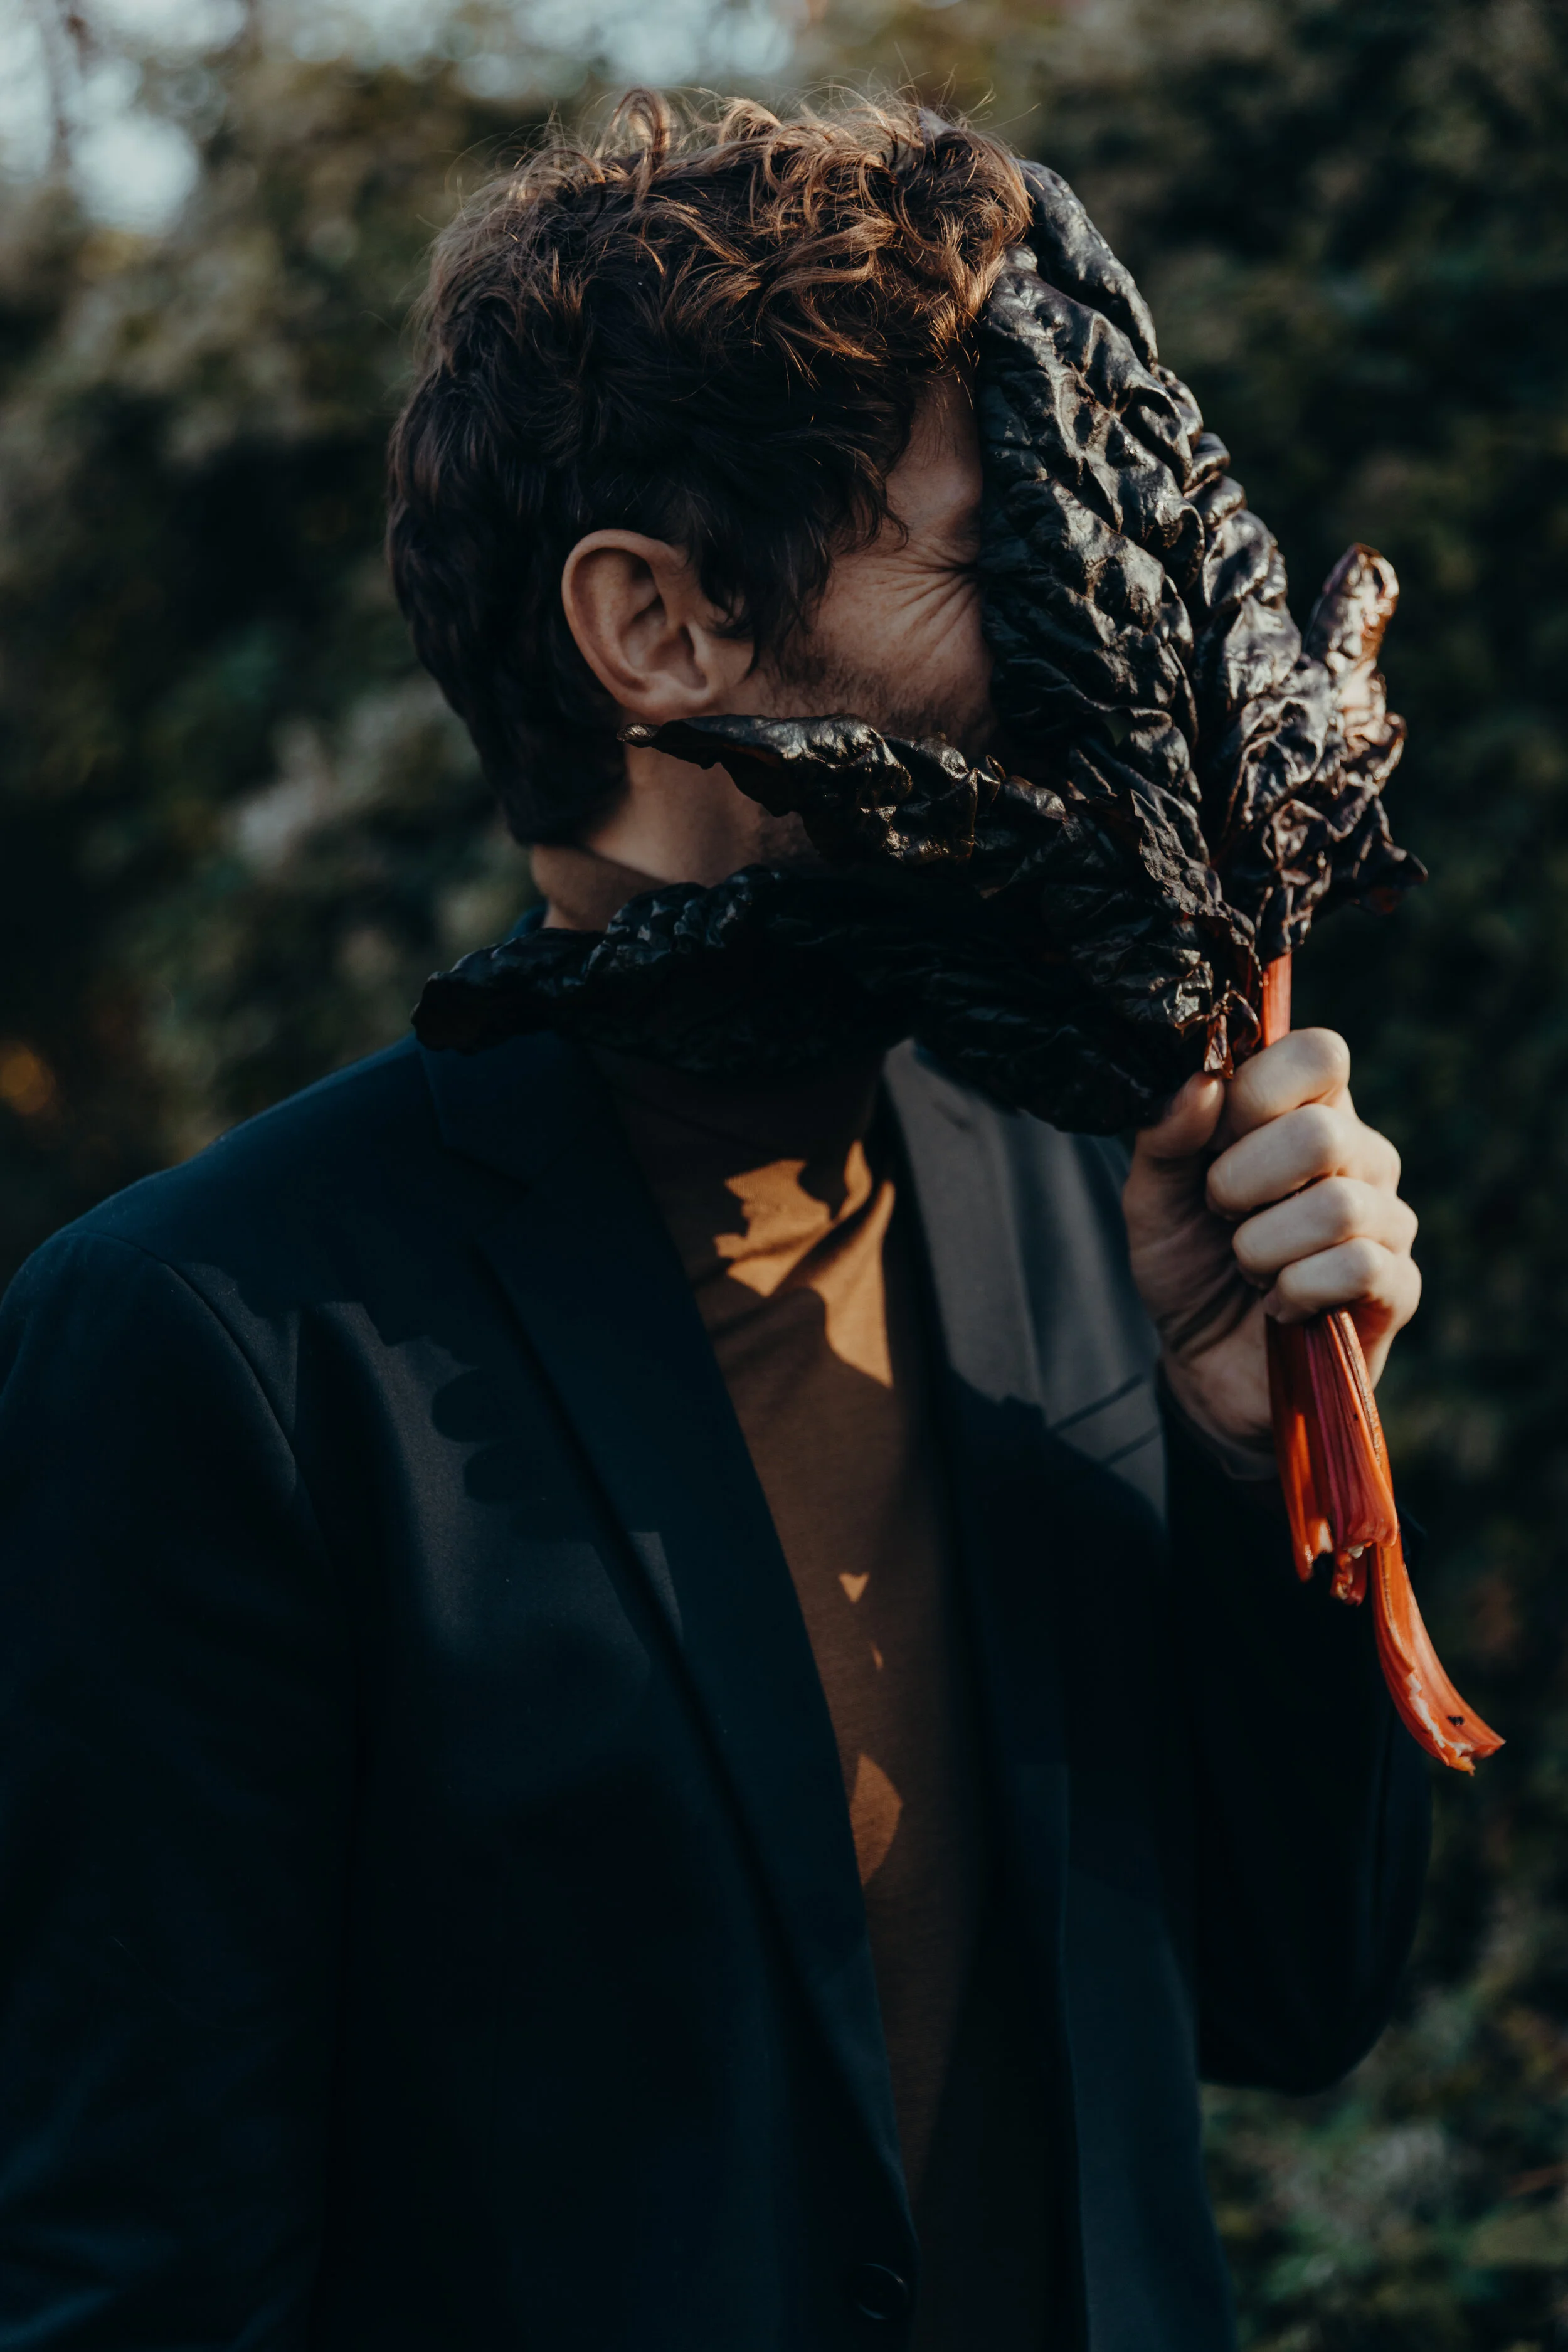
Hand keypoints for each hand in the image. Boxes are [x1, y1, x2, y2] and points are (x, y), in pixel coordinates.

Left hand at [1123, 1030, 1420, 1452]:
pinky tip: (1278, 1306)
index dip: (1255, 1093)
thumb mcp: (1152, 1198)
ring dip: (1262, 1248)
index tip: (1212, 1141)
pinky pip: (1358, 1268)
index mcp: (1308, 1111)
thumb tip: (1201, 1083)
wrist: (1204, 1364)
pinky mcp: (1397, 1286)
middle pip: (1325, 1132)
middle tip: (1221, 1213)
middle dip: (1242, 1183)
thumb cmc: (1188, 1264)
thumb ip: (1165, 1136)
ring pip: (1340, 1207)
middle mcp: (1361, 1154)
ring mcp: (1388, 1220)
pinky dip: (1295, 1292)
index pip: (1321, 1052)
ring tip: (1248, 1266)